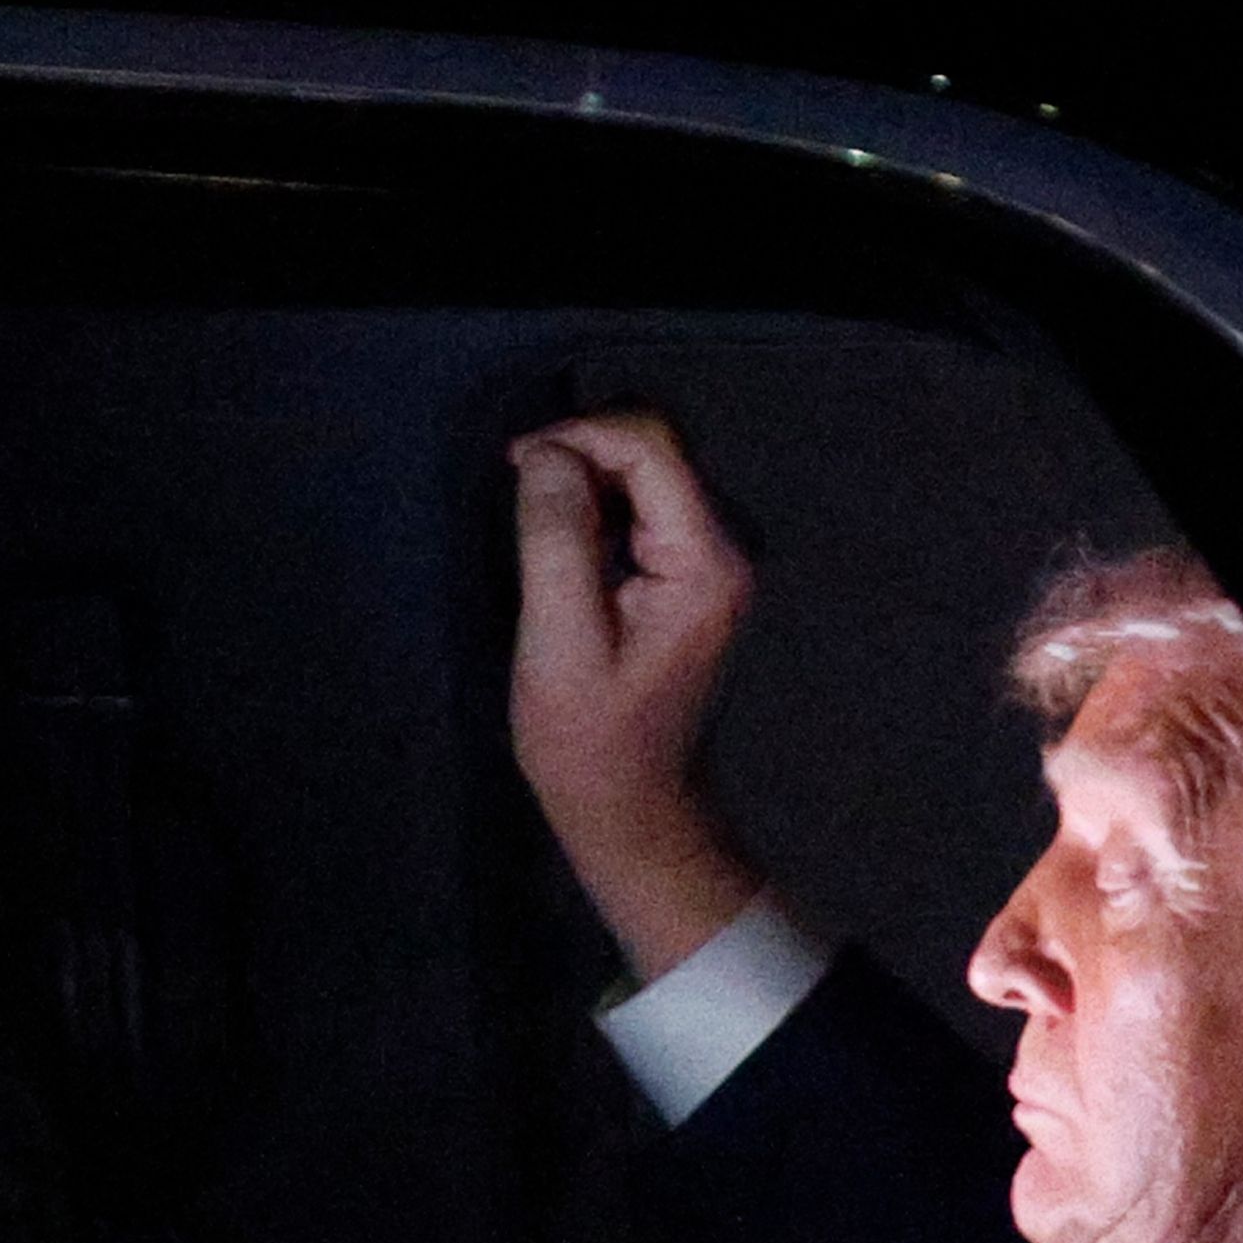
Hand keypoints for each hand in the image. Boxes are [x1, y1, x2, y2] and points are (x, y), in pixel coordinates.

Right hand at [508, 410, 775, 980]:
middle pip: (656, 448)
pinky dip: (598, 506)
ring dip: (586, 479)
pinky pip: (644, 505)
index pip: (651, 447)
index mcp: (706, 564)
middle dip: (583, 451)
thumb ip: (556, 539)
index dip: (580, 435)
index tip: (516, 461)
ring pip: (648, 471)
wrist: (634, 807)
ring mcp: (712, 560)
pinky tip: (562, 543)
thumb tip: (547, 456)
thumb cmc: (592, 743)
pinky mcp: (690, 573)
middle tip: (521, 489)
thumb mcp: (558, 641)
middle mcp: (725, 549)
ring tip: (535, 521)